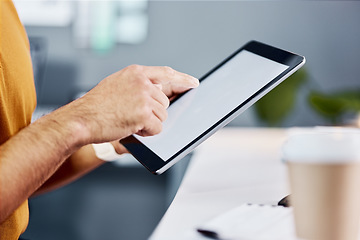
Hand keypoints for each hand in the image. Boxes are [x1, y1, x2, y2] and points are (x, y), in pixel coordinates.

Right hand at [63, 65, 197, 144]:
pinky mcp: (143, 114)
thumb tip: (161, 93)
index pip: (166, 73)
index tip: (193, 83)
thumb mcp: (117, 85)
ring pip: (163, 115)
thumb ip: (139, 85)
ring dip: (149, 122)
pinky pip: (158, 127)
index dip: (182, 79)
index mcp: (135, 73)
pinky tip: (131, 127)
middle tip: (134, 114)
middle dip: (155, 112)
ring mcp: (143, 97)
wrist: (81, 119)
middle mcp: (142, 82)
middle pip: (165, 101)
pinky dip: (147, 132)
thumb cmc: (96, 106)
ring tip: (128, 120)